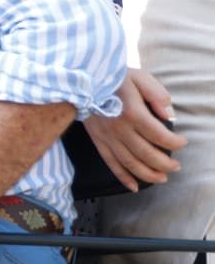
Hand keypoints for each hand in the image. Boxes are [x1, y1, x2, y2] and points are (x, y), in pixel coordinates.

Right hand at [84, 67, 184, 190]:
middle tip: (176, 167)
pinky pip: (110, 162)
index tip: (182, 142)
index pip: (159, 135)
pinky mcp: (97, 140)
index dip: (175, 143)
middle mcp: (119, 129)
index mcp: (132, 112)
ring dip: (148, 174)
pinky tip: (134, 187)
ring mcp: (107, 137)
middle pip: (146, 154)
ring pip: (129, 162)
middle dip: (165, 164)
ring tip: (162, 178)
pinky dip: (123, 177)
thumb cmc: (112, 76)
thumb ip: (157, 94)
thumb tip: (169, 115)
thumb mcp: (139, 77)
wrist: (80, 79)